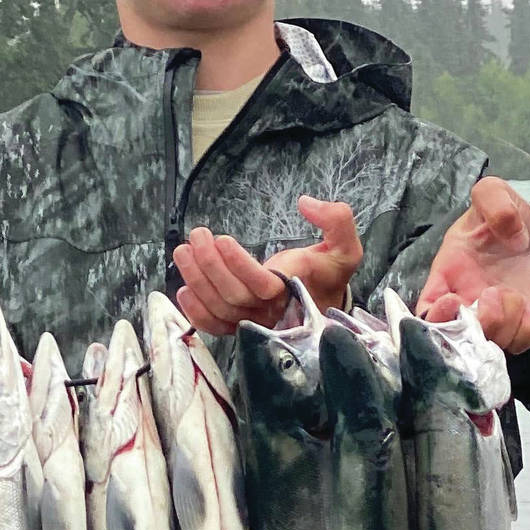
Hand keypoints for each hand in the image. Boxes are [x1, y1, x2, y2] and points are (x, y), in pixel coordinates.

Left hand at [172, 197, 361, 334]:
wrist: (324, 299)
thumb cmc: (329, 271)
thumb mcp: (346, 246)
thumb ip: (337, 220)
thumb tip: (306, 203)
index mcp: (295, 292)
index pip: (262, 286)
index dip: (238, 265)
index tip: (222, 239)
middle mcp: (272, 312)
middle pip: (233, 297)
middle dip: (210, 266)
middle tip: (197, 236)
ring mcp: (255, 321)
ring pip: (219, 310)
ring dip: (196, 280)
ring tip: (184, 251)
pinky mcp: (241, 324)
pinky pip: (215, 327)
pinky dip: (196, 313)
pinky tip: (183, 289)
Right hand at [416, 177, 529, 352]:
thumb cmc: (502, 215)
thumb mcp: (493, 194)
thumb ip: (493, 199)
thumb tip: (510, 233)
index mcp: (446, 276)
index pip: (425, 311)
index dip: (436, 317)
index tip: (455, 300)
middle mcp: (465, 302)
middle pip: (458, 339)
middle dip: (480, 322)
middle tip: (494, 293)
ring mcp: (492, 317)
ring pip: (491, 344)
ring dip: (506, 323)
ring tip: (516, 295)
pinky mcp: (519, 324)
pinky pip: (521, 342)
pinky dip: (529, 329)